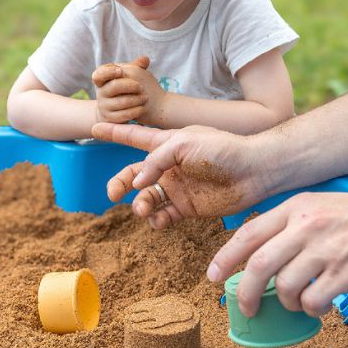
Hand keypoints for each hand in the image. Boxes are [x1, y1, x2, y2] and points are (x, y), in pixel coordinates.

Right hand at [90, 121, 270, 229]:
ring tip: (143, 210)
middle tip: (113, 194)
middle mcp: (169, 167)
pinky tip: (157, 220)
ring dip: (139, 205)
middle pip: (134, 175)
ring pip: (145, 199)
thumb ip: (157, 159)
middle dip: (119, 183)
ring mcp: (177, 188)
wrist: (253, 172)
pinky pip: (162, 216)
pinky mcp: (187, 208)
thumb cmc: (223, 149)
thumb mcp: (185, 143)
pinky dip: (155, 220)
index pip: (135, 137)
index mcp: (167, 144)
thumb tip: (137, 185)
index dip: (115, 134)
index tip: (94, 128)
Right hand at [92, 55, 166, 124]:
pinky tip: (142, 108)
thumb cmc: (125, 90)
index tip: (121, 71)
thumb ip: (135, 67)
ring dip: (135, 99)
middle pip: (113, 87)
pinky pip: (123, 115)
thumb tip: (145, 59)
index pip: (98, 75)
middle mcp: (101, 93)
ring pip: (121, 102)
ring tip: (145, 97)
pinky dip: (135, 111)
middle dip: (129, 85)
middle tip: (140, 86)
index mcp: (102, 81)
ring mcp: (104, 107)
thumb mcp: (128, 77)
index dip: (108, 72)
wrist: (119, 111)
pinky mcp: (111, 119)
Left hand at [206, 187, 347, 316]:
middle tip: (245, 307)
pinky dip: (311, 309)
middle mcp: (307, 226)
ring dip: (285, 302)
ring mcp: (327, 250)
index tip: (212, 275)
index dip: (225, 257)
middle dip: (245, 292)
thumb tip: (261, 254)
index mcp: (297, 208)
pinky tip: (320, 305)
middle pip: (260, 265)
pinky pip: (312, 300)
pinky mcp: (347, 272)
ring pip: (285, 287)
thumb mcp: (320, 204)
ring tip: (298, 301)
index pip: (249, 234)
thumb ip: (291, 224)